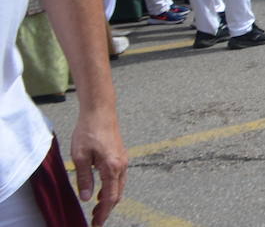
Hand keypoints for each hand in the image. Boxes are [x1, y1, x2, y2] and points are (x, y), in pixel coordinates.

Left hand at [70, 108, 126, 225]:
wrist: (100, 111)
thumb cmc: (89, 131)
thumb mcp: (80, 157)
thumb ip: (84, 179)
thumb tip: (86, 198)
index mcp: (112, 167)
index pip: (110, 197)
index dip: (103, 213)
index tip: (97, 224)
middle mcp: (121, 165)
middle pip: (117, 194)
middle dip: (107, 209)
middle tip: (95, 220)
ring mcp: (123, 160)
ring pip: (119, 186)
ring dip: (109, 199)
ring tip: (97, 209)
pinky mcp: (120, 155)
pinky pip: (119, 178)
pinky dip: (111, 188)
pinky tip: (101, 190)